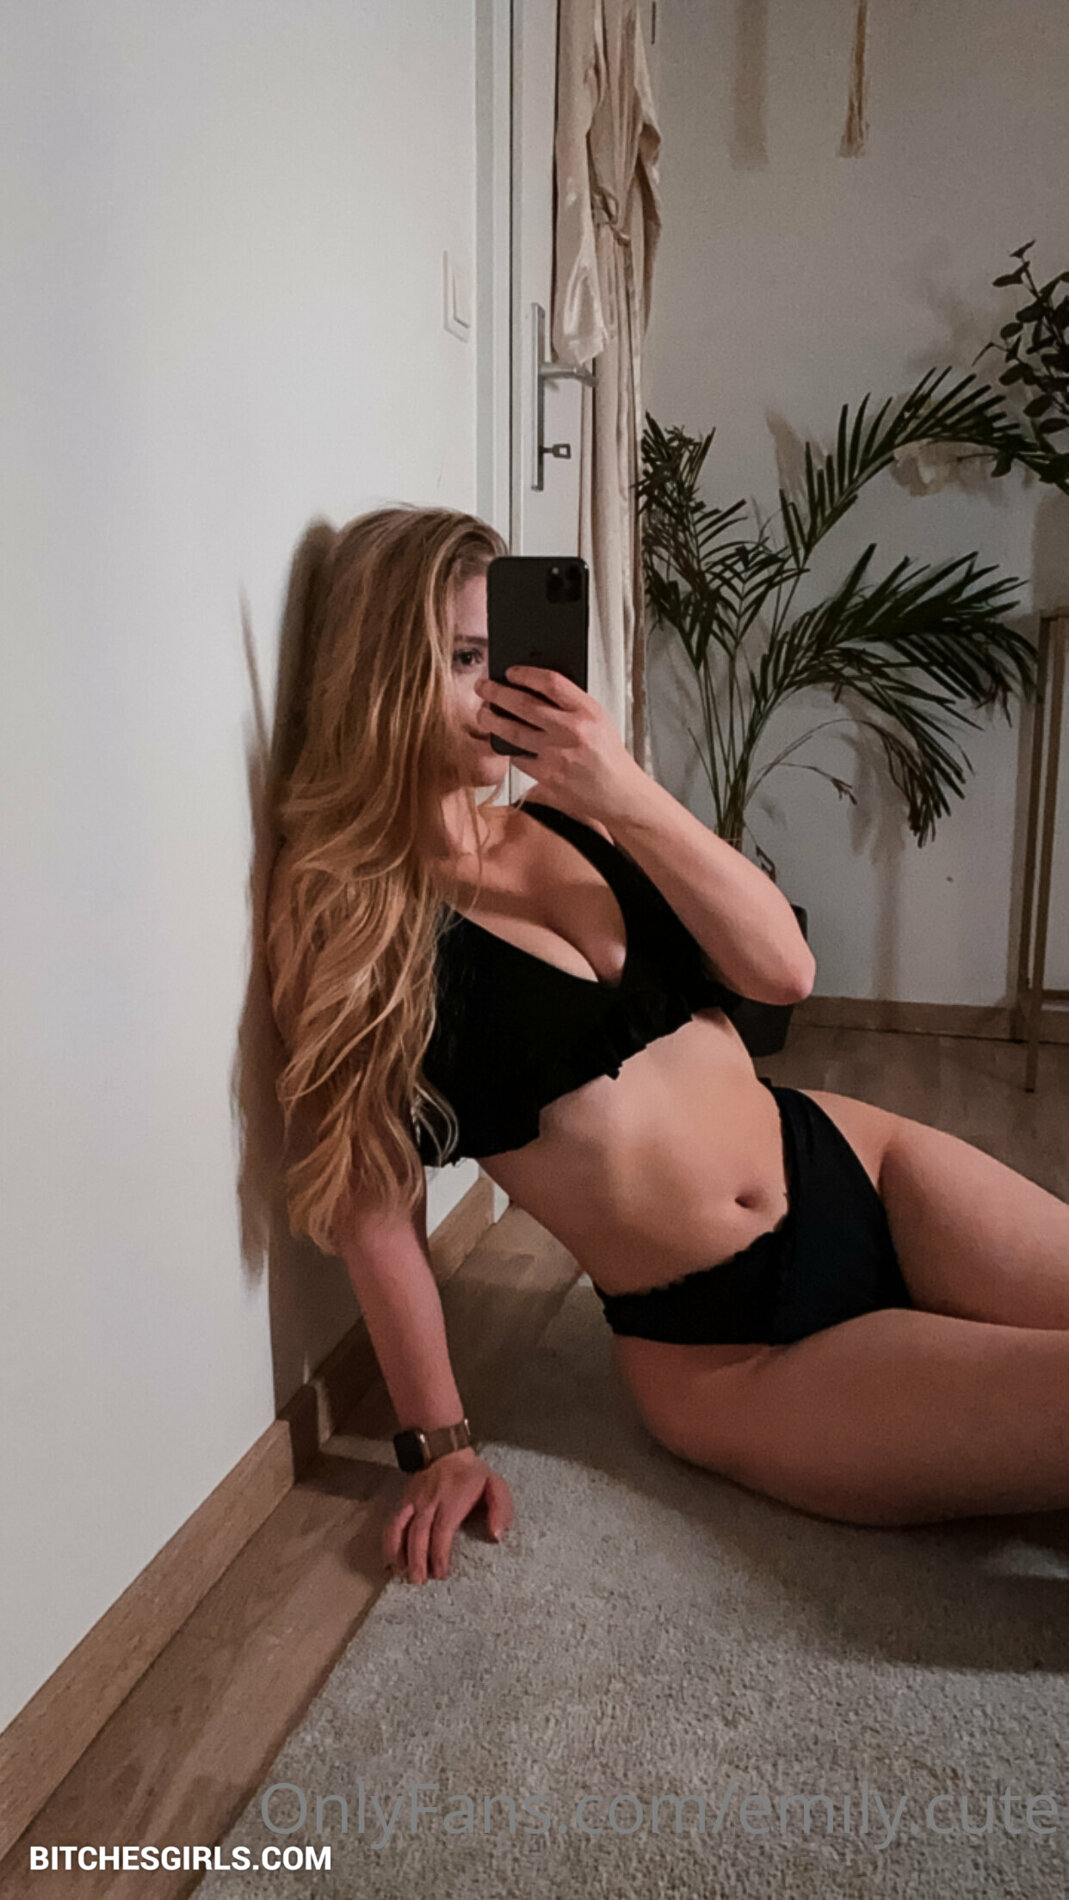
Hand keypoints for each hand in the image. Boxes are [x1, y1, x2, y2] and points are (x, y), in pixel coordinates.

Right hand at [382, 1446, 513, 1584]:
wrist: (445, 1451)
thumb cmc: (473, 1475)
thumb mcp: (495, 1486)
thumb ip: (500, 1510)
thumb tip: (496, 1536)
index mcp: (452, 1501)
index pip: (442, 1531)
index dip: (439, 1554)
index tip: (441, 1573)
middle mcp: (429, 1502)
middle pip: (418, 1534)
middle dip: (417, 1560)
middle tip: (419, 1582)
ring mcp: (413, 1501)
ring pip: (400, 1528)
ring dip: (399, 1553)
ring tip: (401, 1574)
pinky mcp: (403, 1501)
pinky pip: (392, 1523)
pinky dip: (388, 1542)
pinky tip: (390, 1560)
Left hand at [474, 667, 644, 827]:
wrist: (620, 795)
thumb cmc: (608, 757)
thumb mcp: (598, 721)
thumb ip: (571, 705)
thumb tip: (533, 688)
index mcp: (588, 712)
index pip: (550, 682)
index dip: (525, 674)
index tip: (510, 671)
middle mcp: (572, 731)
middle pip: (523, 704)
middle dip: (496, 692)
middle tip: (482, 687)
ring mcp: (558, 756)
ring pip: (513, 731)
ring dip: (491, 720)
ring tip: (483, 713)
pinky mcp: (547, 778)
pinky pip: (519, 758)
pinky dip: (511, 750)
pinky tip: (507, 743)